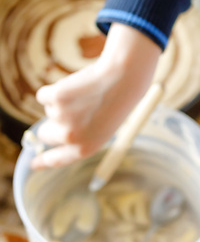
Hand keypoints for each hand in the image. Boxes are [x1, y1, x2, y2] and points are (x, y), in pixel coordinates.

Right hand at [31, 24, 160, 168]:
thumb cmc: (116, 101)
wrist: (124, 78)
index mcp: (86, 148)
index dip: (43, 161)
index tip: (33, 164)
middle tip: (75, 110)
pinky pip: (43, 95)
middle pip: (45, 134)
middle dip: (53, 123)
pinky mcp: (56, 98)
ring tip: (87, 95)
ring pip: (49, 110)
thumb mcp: (102, 127)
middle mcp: (71, 137)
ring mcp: (62, 118)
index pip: (58, 159)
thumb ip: (77, 135)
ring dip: (62, 103)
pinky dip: (54, 90)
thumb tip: (47, 134)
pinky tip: (75, 85)